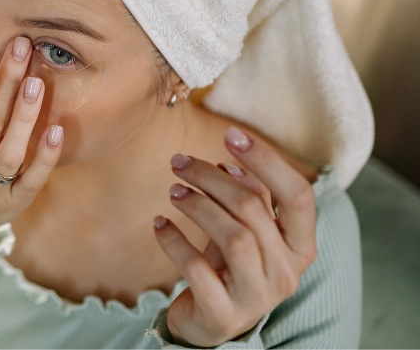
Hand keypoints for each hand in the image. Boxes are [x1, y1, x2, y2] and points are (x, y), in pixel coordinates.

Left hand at [153, 127, 317, 346]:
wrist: (209, 324)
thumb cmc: (229, 267)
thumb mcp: (243, 231)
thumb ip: (246, 199)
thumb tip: (231, 162)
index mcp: (300, 246)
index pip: (298, 196)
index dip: (268, 161)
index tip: (232, 134)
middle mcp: (287, 272)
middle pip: (254, 211)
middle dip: (212, 179)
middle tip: (179, 162)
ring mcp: (258, 297)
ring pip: (234, 238)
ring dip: (198, 207)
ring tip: (173, 190)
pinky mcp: (223, 314)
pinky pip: (197, 269)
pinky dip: (175, 241)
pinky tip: (159, 224)